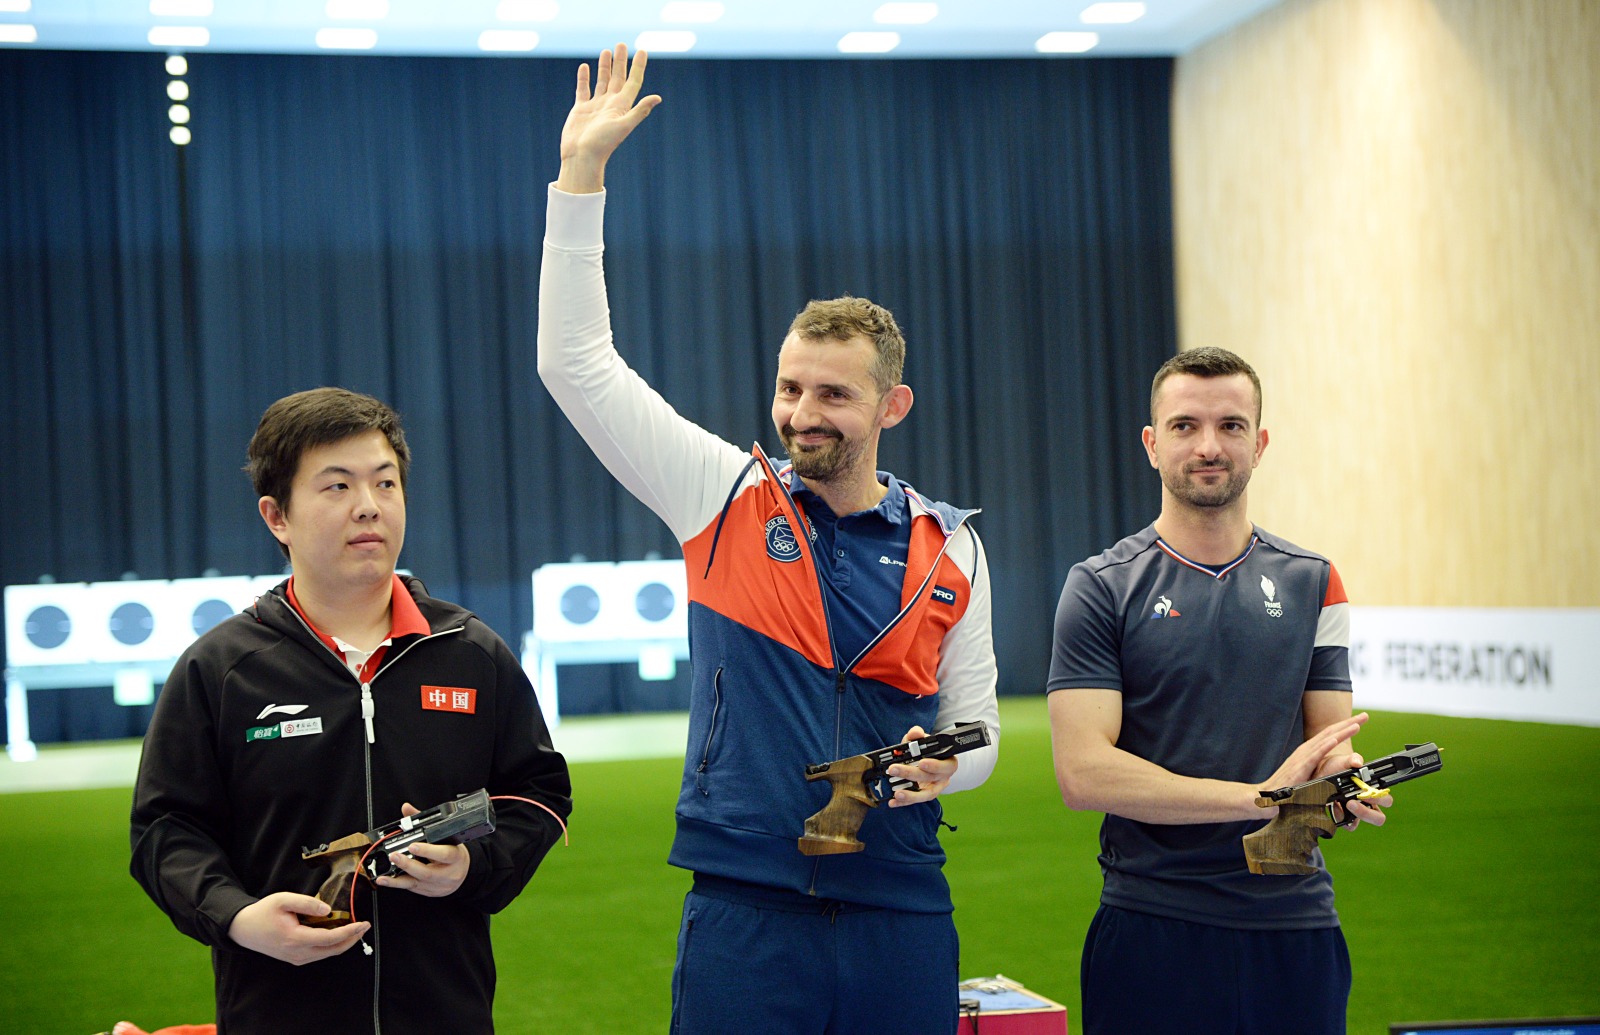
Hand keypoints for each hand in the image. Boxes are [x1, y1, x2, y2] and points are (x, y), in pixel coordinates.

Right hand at [227, 892, 369, 965]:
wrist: (243, 929)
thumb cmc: (262, 913)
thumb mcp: (283, 900)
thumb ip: (307, 903)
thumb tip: (328, 909)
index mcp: (296, 939)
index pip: (330, 938)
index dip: (350, 932)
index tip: (364, 923)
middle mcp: (298, 953)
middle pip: (333, 950)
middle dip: (352, 939)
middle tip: (365, 926)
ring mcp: (296, 958)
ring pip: (327, 953)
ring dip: (344, 943)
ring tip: (356, 929)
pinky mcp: (295, 958)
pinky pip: (319, 953)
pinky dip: (333, 945)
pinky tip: (339, 934)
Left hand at [373, 803, 470, 897]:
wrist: (464, 873)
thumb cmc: (454, 853)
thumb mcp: (446, 836)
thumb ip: (424, 822)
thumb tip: (406, 809)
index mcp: (455, 857)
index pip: (444, 854)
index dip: (428, 851)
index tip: (413, 845)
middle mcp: (448, 873)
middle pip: (428, 872)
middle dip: (408, 865)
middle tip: (394, 856)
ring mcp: (438, 885)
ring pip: (417, 883)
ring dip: (398, 879)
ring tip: (385, 875)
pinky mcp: (429, 892)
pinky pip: (412, 889)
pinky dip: (397, 884)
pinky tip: (386, 881)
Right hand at [556, 43, 661, 193]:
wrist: (582, 157)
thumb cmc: (603, 144)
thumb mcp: (623, 125)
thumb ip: (639, 111)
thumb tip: (658, 97)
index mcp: (622, 106)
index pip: (633, 82)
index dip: (638, 66)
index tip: (642, 50)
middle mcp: (610, 105)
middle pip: (617, 78)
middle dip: (620, 61)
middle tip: (621, 44)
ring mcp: (595, 106)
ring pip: (601, 81)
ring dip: (604, 67)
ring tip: (606, 51)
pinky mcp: (581, 109)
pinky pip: (583, 90)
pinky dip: (584, 78)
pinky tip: (585, 68)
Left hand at [885, 726, 957, 807]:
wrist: (929, 762)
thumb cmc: (928, 752)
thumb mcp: (924, 741)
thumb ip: (918, 736)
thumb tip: (915, 733)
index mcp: (948, 763)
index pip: (945, 766)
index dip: (934, 765)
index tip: (921, 762)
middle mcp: (943, 778)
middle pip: (929, 778)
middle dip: (911, 774)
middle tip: (894, 769)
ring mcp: (934, 789)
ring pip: (925, 795)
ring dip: (910, 795)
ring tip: (896, 793)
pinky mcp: (924, 796)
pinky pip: (915, 801)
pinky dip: (903, 802)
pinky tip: (893, 801)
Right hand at [1260, 713, 1369, 797]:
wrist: (1267, 796)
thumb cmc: (1286, 788)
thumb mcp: (1306, 775)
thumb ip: (1317, 770)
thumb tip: (1333, 773)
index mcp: (1309, 751)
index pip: (1330, 735)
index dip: (1345, 727)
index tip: (1360, 720)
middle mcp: (1306, 750)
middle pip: (1330, 732)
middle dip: (1349, 723)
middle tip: (1364, 715)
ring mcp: (1303, 757)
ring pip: (1325, 740)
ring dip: (1341, 731)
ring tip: (1356, 724)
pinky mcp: (1300, 767)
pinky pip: (1315, 755)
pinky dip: (1325, 746)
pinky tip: (1335, 740)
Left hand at [1314, 749, 1392, 828]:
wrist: (1320, 770)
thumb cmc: (1338, 766)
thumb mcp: (1345, 760)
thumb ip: (1353, 759)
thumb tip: (1358, 763)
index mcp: (1373, 792)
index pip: (1386, 800)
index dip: (1380, 799)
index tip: (1367, 792)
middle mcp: (1366, 804)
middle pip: (1378, 817)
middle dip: (1367, 812)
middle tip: (1352, 802)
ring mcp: (1354, 812)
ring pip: (1360, 823)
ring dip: (1354, 815)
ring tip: (1344, 804)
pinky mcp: (1342, 817)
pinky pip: (1347, 825)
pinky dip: (1341, 819)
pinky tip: (1334, 808)